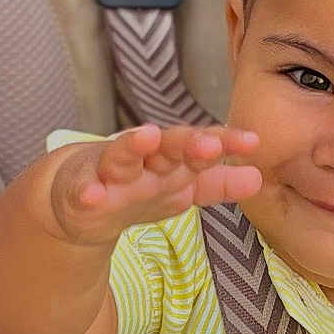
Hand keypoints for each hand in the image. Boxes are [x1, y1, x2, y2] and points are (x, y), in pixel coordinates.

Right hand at [50, 123, 261, 245]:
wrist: (76, 197)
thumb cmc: (134, 188)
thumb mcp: (178, 188)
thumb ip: (216, 184)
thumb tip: (258, 178)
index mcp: (170, 162)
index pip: (200, 148)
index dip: (225, 144)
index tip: (252, 142)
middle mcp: (143, 161)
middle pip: (167, 147)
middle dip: (188, 143)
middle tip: (211, 143)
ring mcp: (108, 173)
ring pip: (122, 156)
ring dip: (135, 145)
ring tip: (149, 136)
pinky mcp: (79, 191)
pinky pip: (83, 191)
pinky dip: (86, 191)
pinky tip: (92, 194)